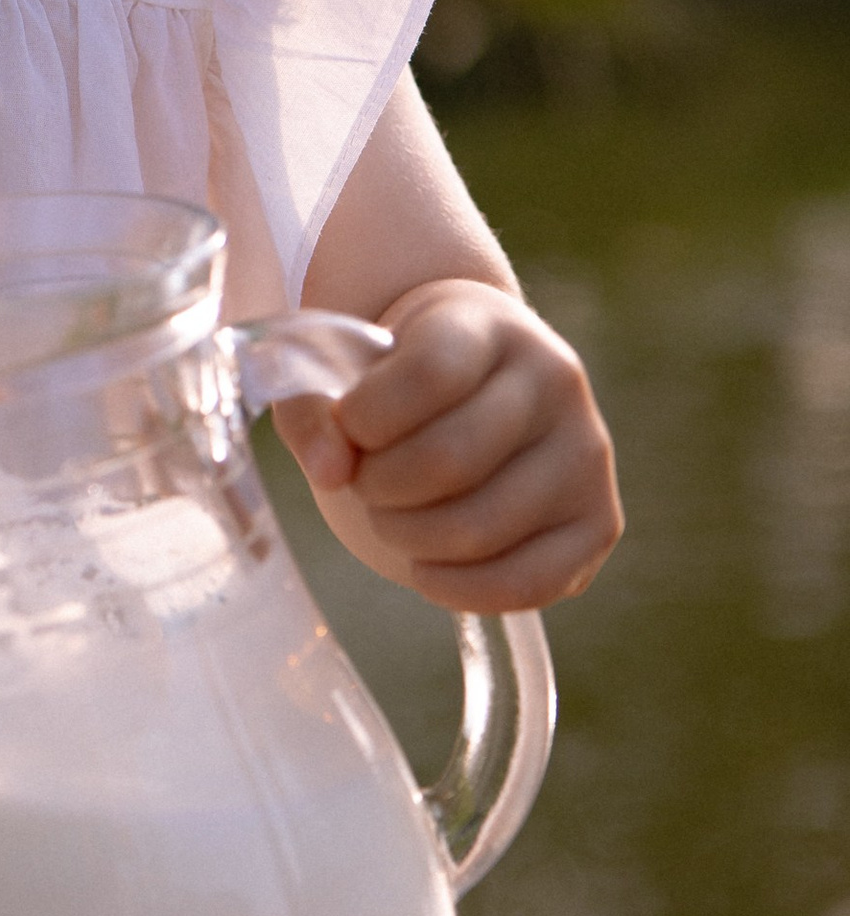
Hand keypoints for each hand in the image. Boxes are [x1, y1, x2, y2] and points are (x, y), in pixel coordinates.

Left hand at [275, 276, 620, 612]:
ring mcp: (586, 451)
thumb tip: (330, 473)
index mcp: (488, 325)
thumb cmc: (400, 381)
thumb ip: (315, 410)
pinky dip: (460, 591)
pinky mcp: (600, 520)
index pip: (428, 374)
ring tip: (392, 517)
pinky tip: (425, 569)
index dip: (364, 417)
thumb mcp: (346, 368)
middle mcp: (555, 379)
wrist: (477, 383)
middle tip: (364, 483)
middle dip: (378, 488)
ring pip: (479, 528)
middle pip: (448, 460)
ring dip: (409, 539)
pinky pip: (530, 583)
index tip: (347, 426)